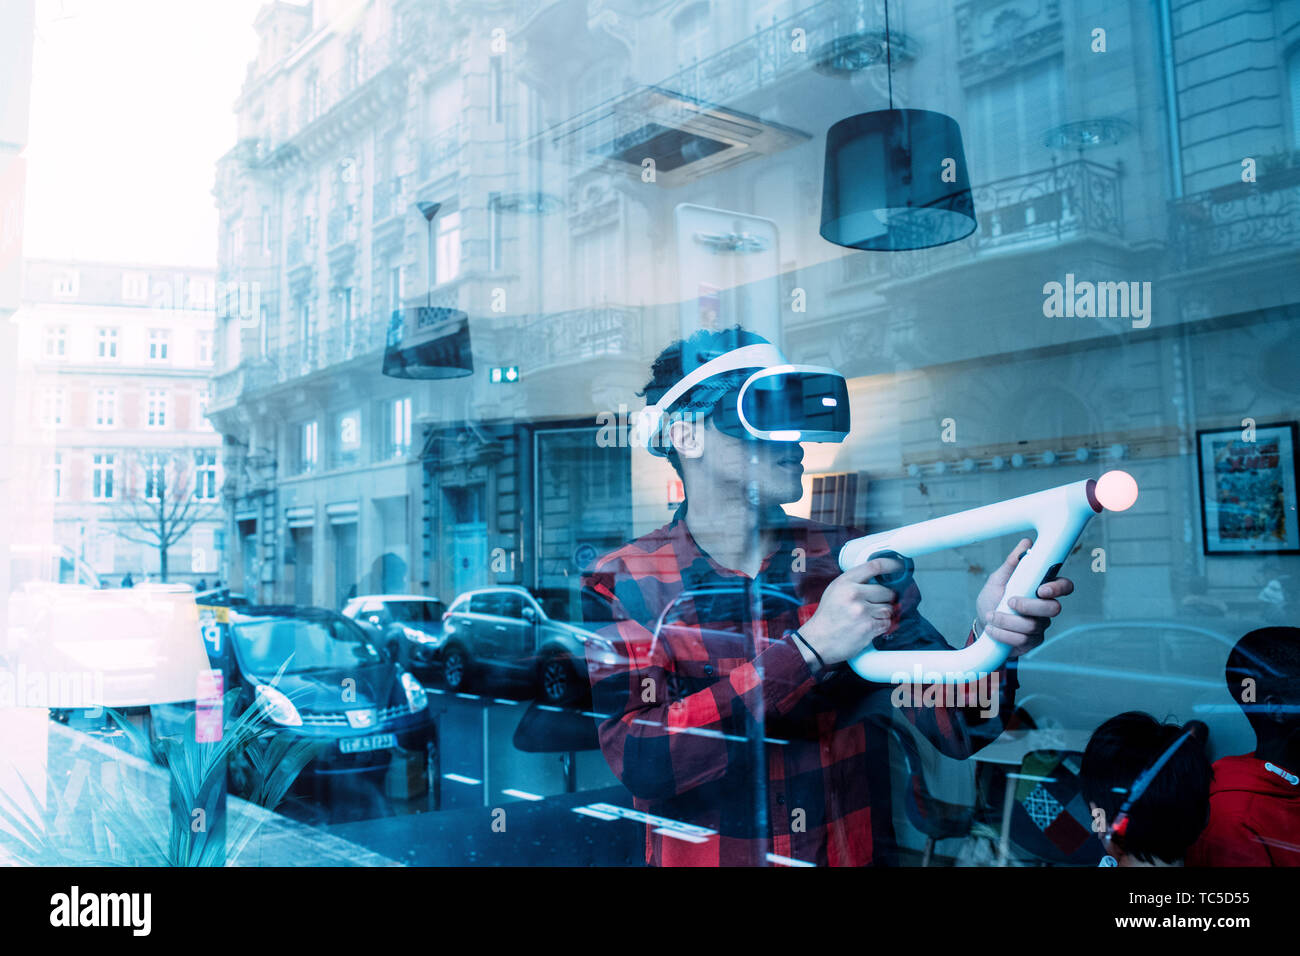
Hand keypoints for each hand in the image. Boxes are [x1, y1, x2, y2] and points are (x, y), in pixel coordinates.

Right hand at [798, 555, 907, 667]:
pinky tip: (868, 627)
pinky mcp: (868, 626)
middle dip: (886, 599)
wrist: (817, 641)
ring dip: (883, 614)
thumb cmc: (827, 618)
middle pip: (886, 590)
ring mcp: (862, 610)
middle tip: (875, 605)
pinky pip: (886, 623)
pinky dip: (881, 626)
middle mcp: (854, 593)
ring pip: (888, 608)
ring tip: (868, 618)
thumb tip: (878, 579)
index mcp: (845, 582)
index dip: (891, 565)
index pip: (874, 566)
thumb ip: (854, 583)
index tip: (899, 566)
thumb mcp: (834, 591)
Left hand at [975, 538, 1073, 656]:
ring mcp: (1040, 626)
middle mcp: (1045, 607)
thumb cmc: (993, 598)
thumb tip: (1026, 543)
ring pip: (1033, 626)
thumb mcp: (999, 579)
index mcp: (1041, 589)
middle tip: (1009, 602)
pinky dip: (1003, 634)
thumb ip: (1012, 563)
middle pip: (1053, 609)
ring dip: (1008, 621)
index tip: (1041, 589)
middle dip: (1029, 606)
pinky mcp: (1031, 642)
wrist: (982, 623)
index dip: (1058, 588)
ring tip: (991, 616)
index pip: (1064, 586)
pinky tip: (992, 629)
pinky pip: (1022, 640)